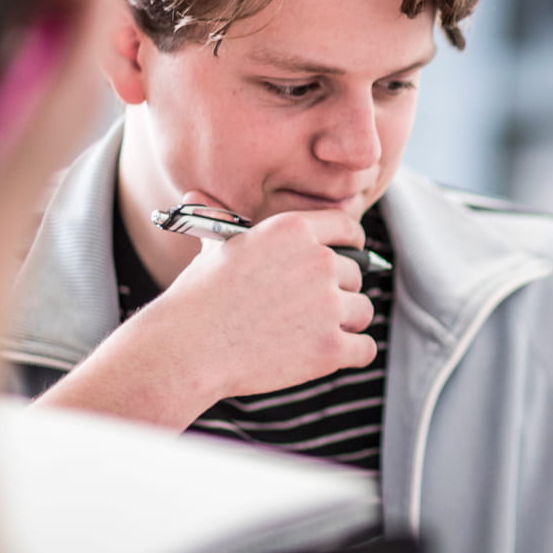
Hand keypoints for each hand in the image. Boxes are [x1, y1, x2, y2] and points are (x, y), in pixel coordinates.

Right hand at [140, 200, 375, 401]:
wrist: (188, 348)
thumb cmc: (197, 298)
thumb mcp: (212, 246)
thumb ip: (220, 220)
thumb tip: (195, 197)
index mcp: (295, 230)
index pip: (349, 229)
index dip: (351, 246)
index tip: (348, 259)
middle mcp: (319, 262)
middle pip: (356, 275)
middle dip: (338, 291)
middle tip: (306, 309)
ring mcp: (328, 305)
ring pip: (363, 311)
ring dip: (345, 323)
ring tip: (309, 333)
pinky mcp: (331, 347)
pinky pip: (365, 349)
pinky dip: (350, 355)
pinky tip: (324, 354)